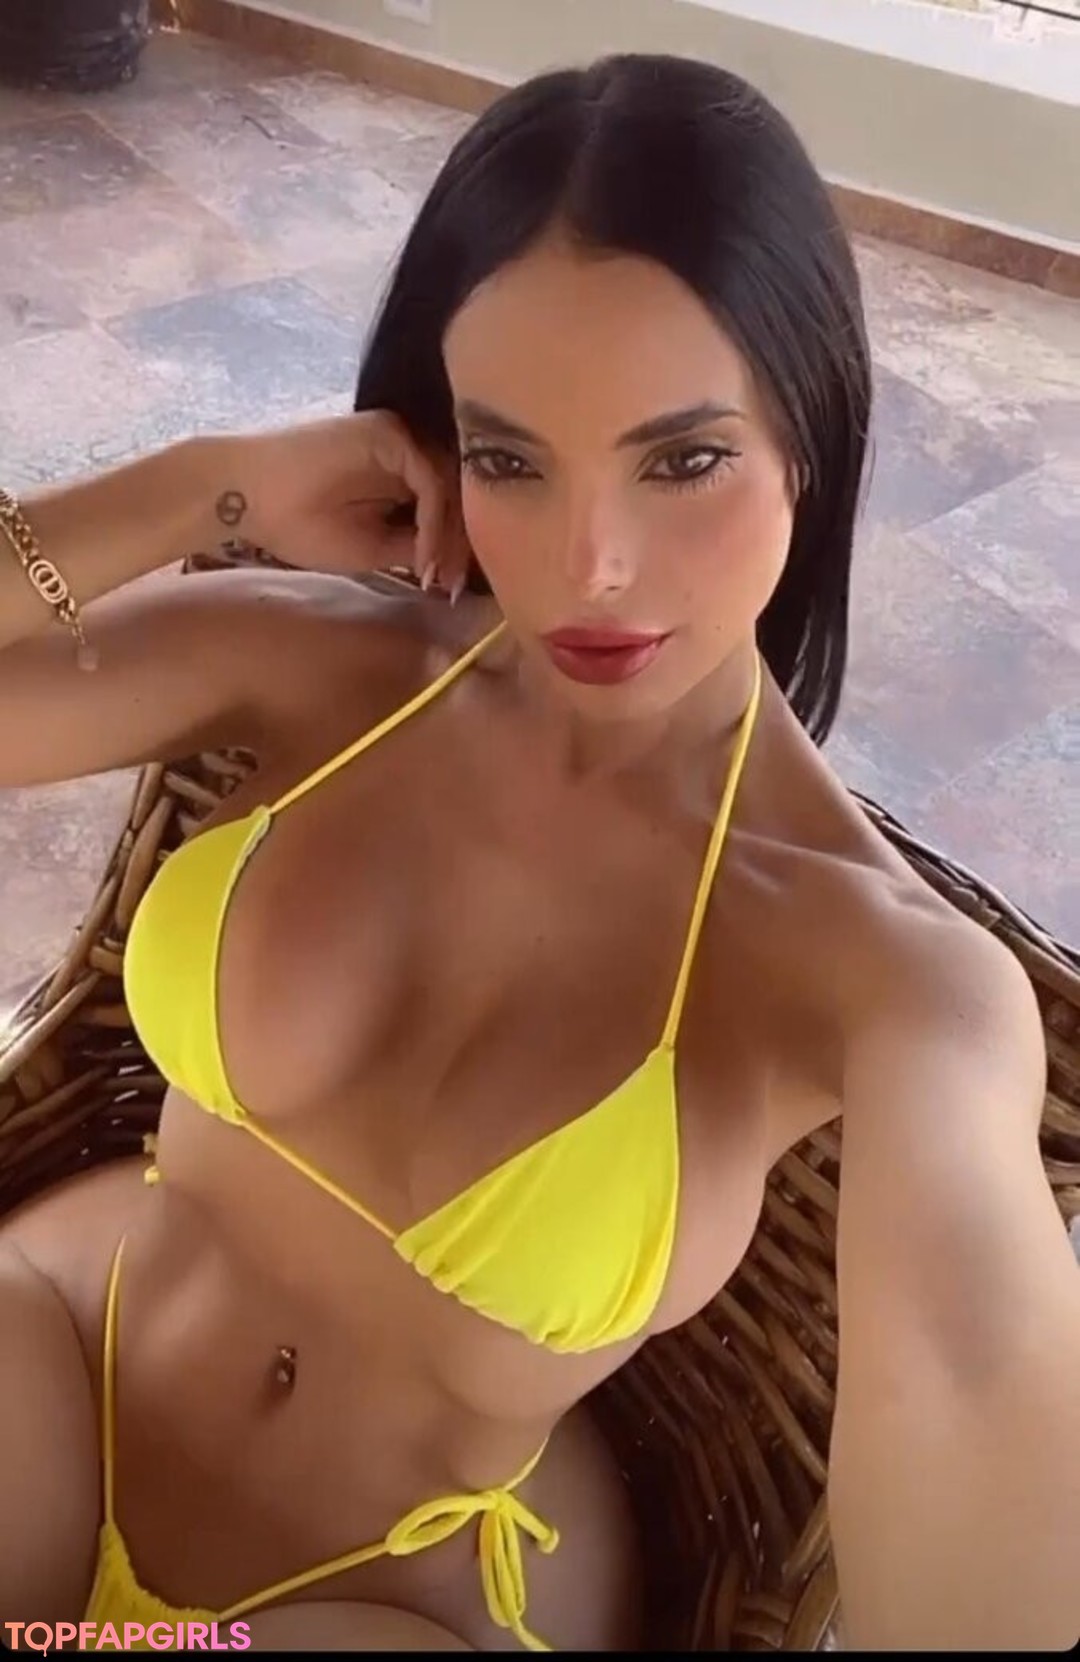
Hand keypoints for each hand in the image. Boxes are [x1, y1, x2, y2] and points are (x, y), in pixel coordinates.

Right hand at [212, 411, 472, 595]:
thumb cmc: (299, 524)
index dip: (455, 546)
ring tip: (442, 576)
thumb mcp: (371, 547)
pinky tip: (423, 553)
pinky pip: (429, 478)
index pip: (445, 505)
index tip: (452, 587)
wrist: (249, 498)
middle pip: (453, 493)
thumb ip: (412, 546)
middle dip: (460, 543)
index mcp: (399, 474)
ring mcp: (400, 439)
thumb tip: (453, 562)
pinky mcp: (390, 434)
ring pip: (447, 486)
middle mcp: (405, 451)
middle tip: (456, 586)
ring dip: (450, 536)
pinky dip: (432, 520)